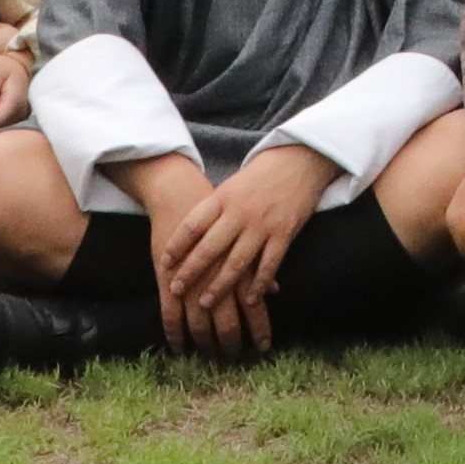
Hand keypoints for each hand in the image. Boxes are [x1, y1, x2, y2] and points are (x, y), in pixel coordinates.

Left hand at [156, 143, 330, 357]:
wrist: (300, 160)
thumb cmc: (261, 175)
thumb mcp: (232, 186)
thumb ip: (215, 210)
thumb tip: (191, 236)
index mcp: (223, 197)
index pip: (193, 225)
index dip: (176, 245)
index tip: (164, 263)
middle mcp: (240, 212)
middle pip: (210, 247)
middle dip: (190, 271)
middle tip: (176, 289)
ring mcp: (263, 224)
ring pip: (237, 262)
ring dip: (219, 286)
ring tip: (205, 303)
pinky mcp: (284, 233)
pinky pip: (269, 264)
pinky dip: (258, 284)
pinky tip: (249, 300)